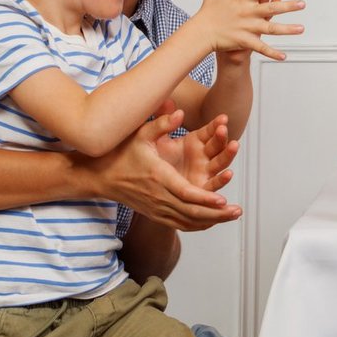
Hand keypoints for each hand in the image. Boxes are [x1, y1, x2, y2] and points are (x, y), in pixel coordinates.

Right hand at [80, 108, 241, 230]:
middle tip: (237, 211)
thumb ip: (161, 123)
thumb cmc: (121, 152)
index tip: (222, 200)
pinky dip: (197, 225)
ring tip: (231, 217)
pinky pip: (179, 224)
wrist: (99, 176)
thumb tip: (180, 111)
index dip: (204, 199)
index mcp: (158, 177)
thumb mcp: (139, 133)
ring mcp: (156, 208)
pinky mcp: (155, 213)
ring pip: (187, 221)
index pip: (185, 193)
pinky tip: (212, 222)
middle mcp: (158, 197)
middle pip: (191, 212)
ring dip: (211, 221)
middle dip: (216, 214)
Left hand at [152, 100, 239, 194]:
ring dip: (228, 154)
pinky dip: (222, 180)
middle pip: (218, 145)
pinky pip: (213, 184)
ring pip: (220, 162)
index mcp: (194, 141)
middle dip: (223, 137)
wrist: (139, 180)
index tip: (222, 118)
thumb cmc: (147, 156)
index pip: (210, 130)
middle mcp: (202, 155)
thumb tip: (168, 102)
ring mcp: (203, 171)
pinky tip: (228, 173)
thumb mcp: (151, 135)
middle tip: (223, 129)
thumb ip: (161, 120)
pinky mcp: (201, 188)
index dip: (217, 124)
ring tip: (233, 145)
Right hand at [197, 0, 304, 59]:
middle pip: (271, 8)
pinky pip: (261, 48)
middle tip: (303, 3)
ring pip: (270, 28)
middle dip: (288, 6)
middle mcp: (247, 13)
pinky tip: (284, 56)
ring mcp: (247, 27)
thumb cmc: (208, 12)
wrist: (200, 33)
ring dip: (287, 29)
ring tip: (301, 28)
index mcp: (242, 0)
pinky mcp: (244, 41)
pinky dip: (272, 53)